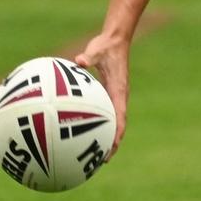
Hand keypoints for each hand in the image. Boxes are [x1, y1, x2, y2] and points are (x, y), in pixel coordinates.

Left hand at [74, 35, 128, 157]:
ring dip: (106, 137)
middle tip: (102, 159)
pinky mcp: (108, 94)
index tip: (111, 148)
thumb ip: (89, 57)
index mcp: (118, 91)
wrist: (115, 40)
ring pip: (112, 122)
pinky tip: (82, 129)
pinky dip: (98, 124)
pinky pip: (104, 113)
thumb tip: (79, 60)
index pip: (120, 118)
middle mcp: (119, 97)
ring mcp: (114, 97)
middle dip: (112, 143)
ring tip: (94, 153)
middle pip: (118, 126)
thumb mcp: (97, 50)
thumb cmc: (106, 46)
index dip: (116, 134)